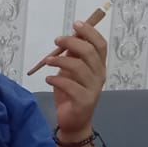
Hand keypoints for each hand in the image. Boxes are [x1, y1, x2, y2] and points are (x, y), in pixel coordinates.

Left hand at [44, 19, 106, 136]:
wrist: (74, 122)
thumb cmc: (71, 94)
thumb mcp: (70, 71)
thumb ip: (72, 56)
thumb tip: (68, 37)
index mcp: (98, 66)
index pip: (100, 45)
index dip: (90, 32)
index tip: (76, 24)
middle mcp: (99, 76)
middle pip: (89, 52)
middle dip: (72, 42)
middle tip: (56, 40)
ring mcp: (93, 89)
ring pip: (78, 67)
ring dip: (60, 60)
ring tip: (47, 61)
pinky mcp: (84, 101)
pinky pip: (70, 85)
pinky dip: (56, 79)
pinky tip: (49, 78)